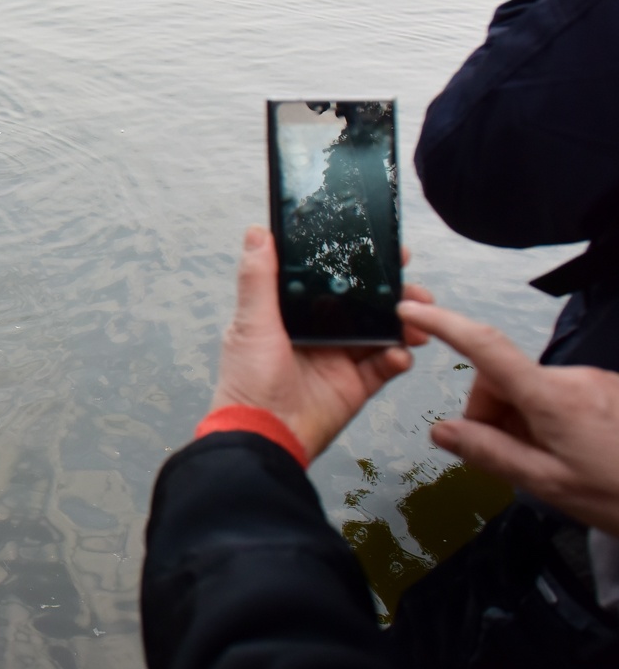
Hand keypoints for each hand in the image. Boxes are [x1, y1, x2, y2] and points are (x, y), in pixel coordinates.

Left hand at [211, 226, 431, 459]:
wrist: (264, 436)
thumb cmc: (248, 380)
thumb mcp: (250, 323)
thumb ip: (258, 279)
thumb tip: (258, 231)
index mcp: (290, 313)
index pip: (327, 279)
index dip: (354, 263)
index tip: (382, 247)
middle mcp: (317, 332)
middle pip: (362, 303)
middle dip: (392, 293)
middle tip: (414, 288)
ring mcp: (339, 358)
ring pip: (381, 330)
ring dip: (404, 322)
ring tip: (419, 319)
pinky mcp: (355, 385)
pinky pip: (385, 366)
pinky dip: (398, 357)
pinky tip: (401, 353)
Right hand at [404, 301, 618, 536]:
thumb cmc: (617, 495)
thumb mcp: (548, 484)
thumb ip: (491, 453)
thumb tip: (441, 431)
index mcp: (551, 397)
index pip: (485, 348)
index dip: (444, 326)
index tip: (409, 311)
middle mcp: (572, 377)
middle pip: (503, 381)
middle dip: (493, 415)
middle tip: (513, 461)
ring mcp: (595, 381)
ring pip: (531, 393)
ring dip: (524, 422)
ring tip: (551, 465)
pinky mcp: (610, 390)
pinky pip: (560, 398)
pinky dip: (549, 422)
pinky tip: (573, 455)